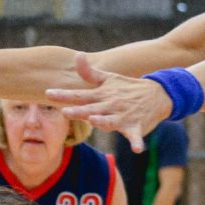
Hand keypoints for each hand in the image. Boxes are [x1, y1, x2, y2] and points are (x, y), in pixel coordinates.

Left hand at [46, 52, 172, 151]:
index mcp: (101, 94)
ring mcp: (123, 115)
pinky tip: (137, 149)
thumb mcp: (109, 78)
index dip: (64, 94)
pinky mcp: (136, 126)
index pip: (79, 94)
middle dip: (79, 111)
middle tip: (65, 112)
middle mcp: (110, 104)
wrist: (157, 94)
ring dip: (104, 122)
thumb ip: (89, 72)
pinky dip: (137, 141)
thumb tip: (77, 55)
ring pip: (111, 121)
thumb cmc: (128, 87)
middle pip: (92, 109)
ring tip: (95, 121)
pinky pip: (136, 136)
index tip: (48, 93)